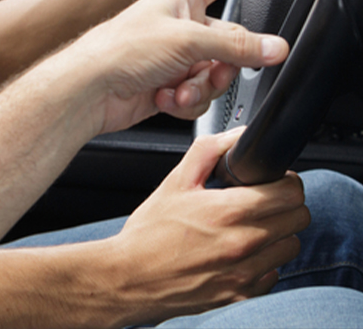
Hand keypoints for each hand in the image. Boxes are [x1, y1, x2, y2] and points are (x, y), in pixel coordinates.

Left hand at [67, 0, 286, 134]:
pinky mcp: (167, 83)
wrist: (90, 89)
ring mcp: (174, 55)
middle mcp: (179, 23)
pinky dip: (185, 101)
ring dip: (200, 88)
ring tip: (176, 87)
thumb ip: (236, 45)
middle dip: (222, 65)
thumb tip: (275, 48)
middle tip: (209, 71)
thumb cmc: (121, 50)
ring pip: (216, 74)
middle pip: (230, 42)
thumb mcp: (188, 41)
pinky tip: (163, 98)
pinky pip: (198, 95)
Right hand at [105, 130, 307, 324]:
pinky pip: (274, 273)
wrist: (133, 277)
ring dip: (278, 234)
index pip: (289, 193)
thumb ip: (208, 152)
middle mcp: (243, 244)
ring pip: (291, 247)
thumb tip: (236, 136)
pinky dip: (264, 261)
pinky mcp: (244, 294)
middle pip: (298, 219)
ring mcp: (246, 273)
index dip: (286, 181)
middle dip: (285, 204)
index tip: (274, 180)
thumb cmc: (150, 232)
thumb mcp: (174, 182)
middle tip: (263, 200)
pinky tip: (240, 252)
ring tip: (251, 226)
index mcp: (227, 211)